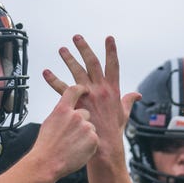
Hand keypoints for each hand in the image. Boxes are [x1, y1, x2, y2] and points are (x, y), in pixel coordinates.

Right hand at [34, 84, 97, 178]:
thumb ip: (61, 113)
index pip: (75, 91)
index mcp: (62, 109)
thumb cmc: (46, 145)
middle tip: (71, 135)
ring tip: (72, 145)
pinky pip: (94, 139)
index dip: (81, 89)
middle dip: (82, 122)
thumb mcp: (49, 122)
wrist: (47, 162)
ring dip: (85, 135)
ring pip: (90, 127)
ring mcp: (86, 127)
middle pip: (85, 113)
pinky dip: (88, 145)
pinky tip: (77, 151)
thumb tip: (66, 110)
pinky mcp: (93, 139)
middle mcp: (75, 116)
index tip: (85, 90)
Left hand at [44, 35, 139, 157]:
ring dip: (69, 59)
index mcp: (113, 89)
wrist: (104, 145)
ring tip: (62, 49)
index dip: (111, 51)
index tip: (109, 38)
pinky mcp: (76, 103)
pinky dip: (53, 80)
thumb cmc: (114, 130)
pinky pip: (62, 89)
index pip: (113, 65)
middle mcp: (100, 89)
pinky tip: (46, 72)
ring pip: (77, 72)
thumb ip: (128, 100)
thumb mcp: (124, 113)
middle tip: (77, 37)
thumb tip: (136, 94)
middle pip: (92, 63)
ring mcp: (87, 95)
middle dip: (84, 49)